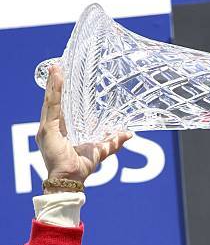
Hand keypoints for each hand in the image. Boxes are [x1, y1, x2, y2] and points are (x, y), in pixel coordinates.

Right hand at [36, 65, 131, 189]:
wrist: (71, 179)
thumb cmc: (80, 167)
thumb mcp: (99, 150)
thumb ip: (112, 142)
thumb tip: (128, 134)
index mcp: (60, 129)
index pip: (61, 106)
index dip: (63, 92)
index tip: (68, 77)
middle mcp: (51, 127)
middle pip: (54, 101)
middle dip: (56, 83)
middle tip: (60, 65)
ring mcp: (47, 128)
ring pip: (50, 100)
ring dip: (54, 83)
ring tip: (57, 66)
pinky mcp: (46, 129)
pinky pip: (51, 106)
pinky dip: (54, 91)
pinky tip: (57, 77)